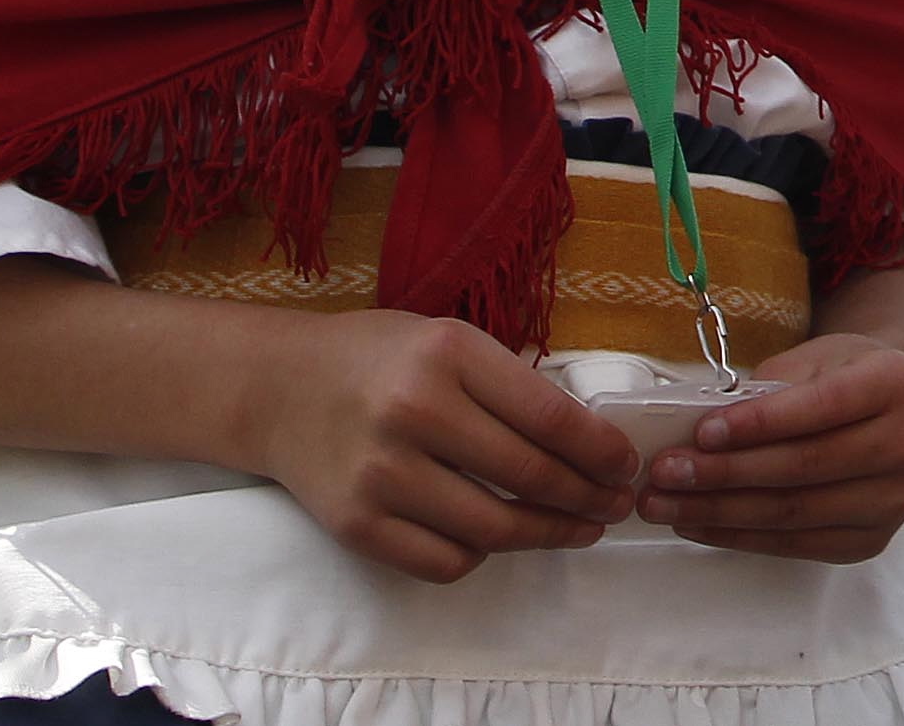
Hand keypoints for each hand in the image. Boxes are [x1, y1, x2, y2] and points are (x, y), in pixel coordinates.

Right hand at [247, 310, 639, 581]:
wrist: (278, 388)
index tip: (626, 466)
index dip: (601, 450)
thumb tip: (590, 439)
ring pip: (492, 529)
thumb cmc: (380, 359)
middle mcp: (414, 413)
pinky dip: (481, 556)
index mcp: (449, 356)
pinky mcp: (355, 525)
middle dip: (588, 496)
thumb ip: (510, 383)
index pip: (550, 415)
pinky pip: (441, 561)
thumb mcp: (451, 342)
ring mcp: (381, 475)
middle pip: (529, 475)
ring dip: (548, 534)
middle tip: (616, 504)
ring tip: (578, 529)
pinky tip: (499, 540)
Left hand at [643, 331, 903, 560]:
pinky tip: (698, 523)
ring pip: (794, 513)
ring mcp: (893, 500)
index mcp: (896, 382)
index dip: (761, 422)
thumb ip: (768, 389)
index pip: (822, 407)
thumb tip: (700, 433)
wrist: (886, 407)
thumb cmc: (839, 375)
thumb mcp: (813, 358)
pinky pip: (795, 545)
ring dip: (720, 511)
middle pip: (805, 466)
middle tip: (666, 472)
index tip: (703, 431)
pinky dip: (739, 537)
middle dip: (726, 472)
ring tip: (666, 503)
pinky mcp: (870, 540)